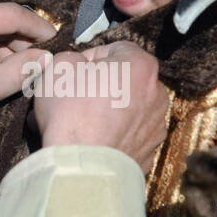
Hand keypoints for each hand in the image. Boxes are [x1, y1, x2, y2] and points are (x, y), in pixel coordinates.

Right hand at [31, 42, 169, 173]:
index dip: (90, 57)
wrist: (81, 167)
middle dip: (101, 86)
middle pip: (125, 80)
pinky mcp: (149, 153)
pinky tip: (91, 141)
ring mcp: (156, 126)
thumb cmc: (71, 113)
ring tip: (79, 122)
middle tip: (75, 96)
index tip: (75, 71)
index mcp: (141, 66)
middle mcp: (157, 94)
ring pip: (128, 110)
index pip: (116, 49)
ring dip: (107, 111)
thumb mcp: (59, 66)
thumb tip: (77, 65)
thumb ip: (72, 56)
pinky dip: (113, 136)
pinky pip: (127, 136)